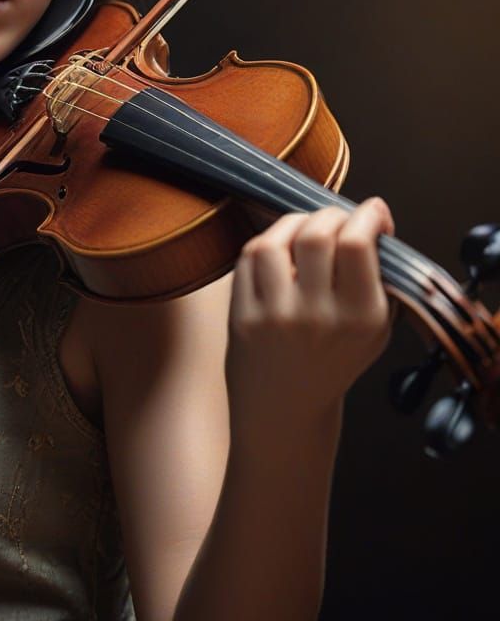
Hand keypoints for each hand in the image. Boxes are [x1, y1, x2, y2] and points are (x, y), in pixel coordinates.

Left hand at [226, 198, 394, 440]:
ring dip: (291, 223)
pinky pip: (248, 260)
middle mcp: (318, 317)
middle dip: (329, 214)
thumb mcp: (375, 330)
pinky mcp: (242, 316)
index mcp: (362, 319)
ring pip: (275, 241)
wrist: (286, 409)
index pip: (357, 245)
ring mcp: (276, 316)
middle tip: (335, 220)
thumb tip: (370, 219)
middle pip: (317, 235)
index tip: (371, 211)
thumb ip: (378, 279)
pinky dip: (264, 245)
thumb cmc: (333, 360)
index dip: (365, 216)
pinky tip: (278, 252)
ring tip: (303, 230)